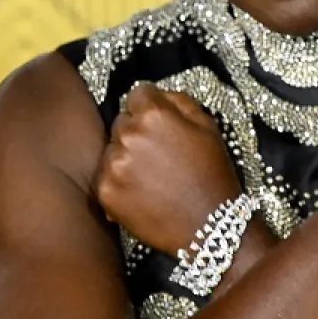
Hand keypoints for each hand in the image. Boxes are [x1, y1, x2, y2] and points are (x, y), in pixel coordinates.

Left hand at [95, 84, 241, 258]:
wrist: (209, 224)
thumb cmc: (212, 174)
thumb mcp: (209, 128)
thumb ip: (181, 102)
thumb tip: (160, 95)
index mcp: (154, 115)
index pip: (139, 94)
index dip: (152, 107)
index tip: (161, 124)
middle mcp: (129, 135)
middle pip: (123, 121)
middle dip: (138, 131)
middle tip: (160, 154)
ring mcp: (114, 165)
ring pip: (113, 149)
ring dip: (127, 157)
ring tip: (152, 176)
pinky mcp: (105, 191)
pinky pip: (106, 175)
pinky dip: (120, 182)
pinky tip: (143, 191)